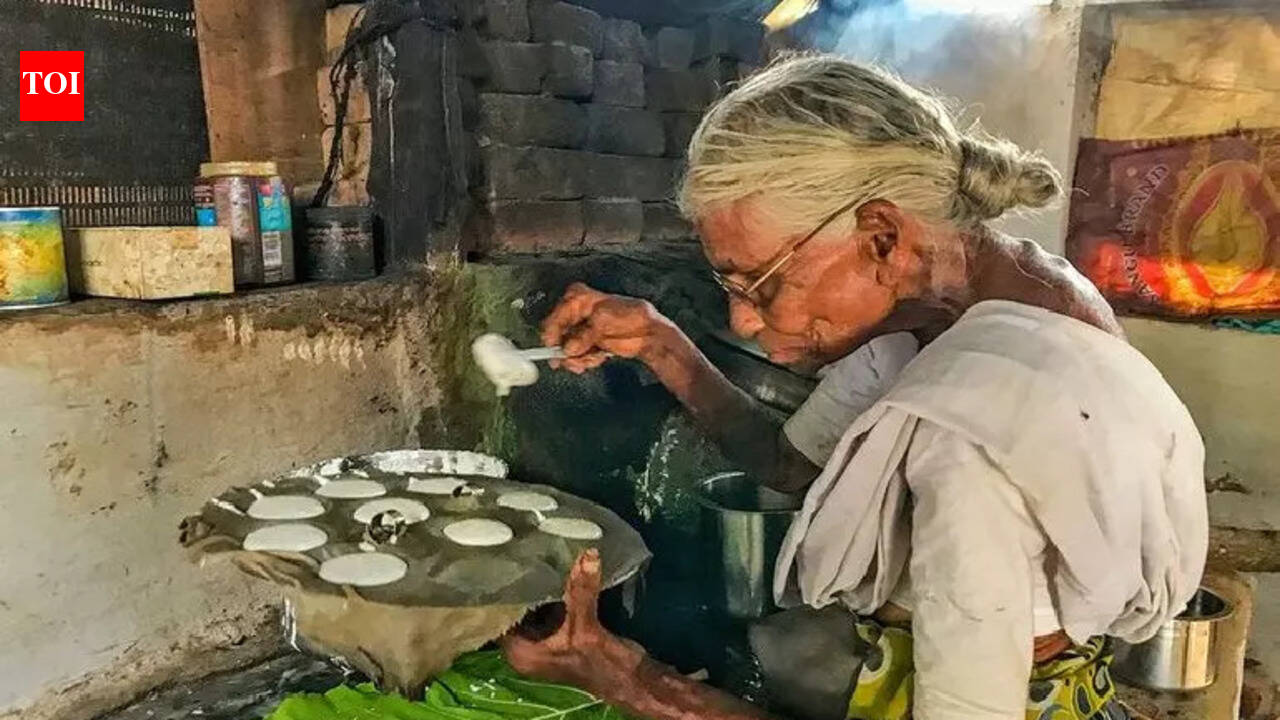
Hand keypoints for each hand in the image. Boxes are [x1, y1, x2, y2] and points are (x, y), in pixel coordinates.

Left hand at [500, 549, 630, 685]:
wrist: (632, 681)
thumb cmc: (602, 665)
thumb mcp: (586, 628)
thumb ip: (582, 592)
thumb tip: (587, 554)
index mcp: (521, 654)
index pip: (501, 617)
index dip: (504, 592)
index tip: (507, 563)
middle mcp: (528, 649)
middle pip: (520, 610)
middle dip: (525, 585)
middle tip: (523, 553)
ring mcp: (546, 641)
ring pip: (537, 608)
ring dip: (542, 587)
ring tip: (539, 555)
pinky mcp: (562, 634)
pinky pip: (552, 608)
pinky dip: (556, 593)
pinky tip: (558, 570)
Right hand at [541, 283, 675, 372]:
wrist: (648, 332)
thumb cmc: (632, 317)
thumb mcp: (603, 321)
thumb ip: (583, 336)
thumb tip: (569, 348)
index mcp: (577, 298)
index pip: (554, 317)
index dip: (553, 335)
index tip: (554, 349)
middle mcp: (576, 312)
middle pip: (558, 336)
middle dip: (567, 351)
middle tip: (576, 360)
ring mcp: (581, 329)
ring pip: (566, 349)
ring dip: (579, 358)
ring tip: (594, 356)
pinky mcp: (587, 343)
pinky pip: (577, 356)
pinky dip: (587, 360)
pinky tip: (599, 356)